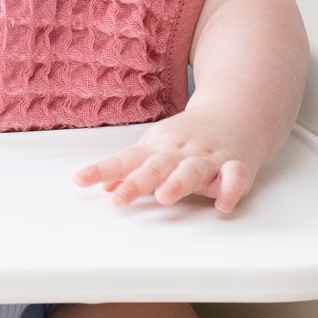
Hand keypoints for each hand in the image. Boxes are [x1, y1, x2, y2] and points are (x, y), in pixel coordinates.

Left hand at [73, 109, 260, 213]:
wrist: (238, 111)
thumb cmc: (190, 137)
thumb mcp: (157, 150)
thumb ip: (132, 171)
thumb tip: (104, 186)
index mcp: (157, 148)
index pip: (125, 160)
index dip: (102, 170)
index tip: (80, 180)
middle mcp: (180, 151)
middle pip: (157, 166)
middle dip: (138, 182)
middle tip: (120, 198)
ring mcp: (208, 156)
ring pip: (193, 169)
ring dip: (178, 182)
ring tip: (164, 197)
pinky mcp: (236, 163)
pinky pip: (235, 175)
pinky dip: (231, 189)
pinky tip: (222, 205)